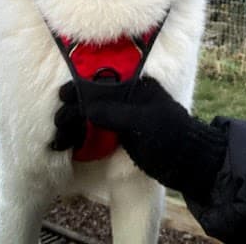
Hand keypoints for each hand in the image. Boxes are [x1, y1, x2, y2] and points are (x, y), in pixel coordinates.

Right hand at [54, 76, 226, 200]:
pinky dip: (82, 138)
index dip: (81, 89)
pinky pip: (97, 132)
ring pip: (92, 117)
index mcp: (136, 86)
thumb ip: (114, 113)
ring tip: (58, 139)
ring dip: (74, 125)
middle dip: (73, 109)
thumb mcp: (142, 121)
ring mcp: (123, 117)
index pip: (102, 82)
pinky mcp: (121, 135)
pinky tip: (68, 145)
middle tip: (57, 122)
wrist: (187, 164)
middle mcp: (127, 98)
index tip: (62, 97)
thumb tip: (86, 108)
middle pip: (93, 99)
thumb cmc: (169, 135)